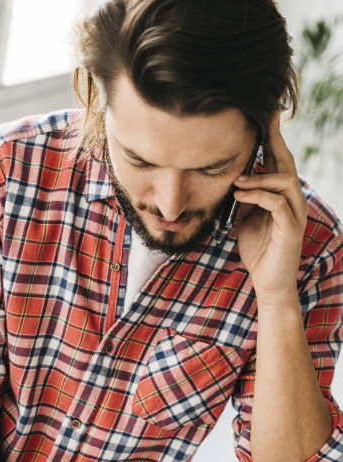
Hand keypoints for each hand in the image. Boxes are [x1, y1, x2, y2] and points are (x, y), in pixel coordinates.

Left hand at [233, 113, 307, 305]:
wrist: (268, 282)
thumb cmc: (258, 250)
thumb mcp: (246, 218)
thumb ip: (245, 197)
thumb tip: (232, 177)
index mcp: (282, 195)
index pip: (277, 160)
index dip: (271, 137)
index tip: (264, 114)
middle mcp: (293, 199)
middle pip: (286, 162)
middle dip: (274, 139)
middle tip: (264, 119)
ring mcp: (294, 213)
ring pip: (284, 180)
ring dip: (259, 176)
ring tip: (236, 180)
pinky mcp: (290, 229)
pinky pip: (277, 204)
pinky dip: (258, 196)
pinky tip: (239, 195)